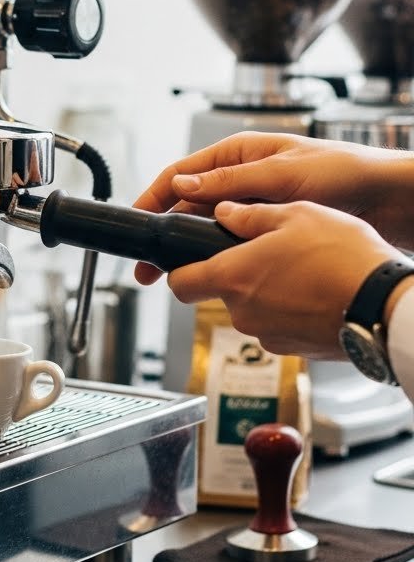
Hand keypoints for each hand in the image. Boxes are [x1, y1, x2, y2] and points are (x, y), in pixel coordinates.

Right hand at [134, 132, 413, 284]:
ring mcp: (254, 204)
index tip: (134, 222)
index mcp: (239, 154)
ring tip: (174, 274)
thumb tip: (183, 183)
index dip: (152, 198)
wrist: (387, 199)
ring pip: (207, 227)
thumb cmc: (344, 172)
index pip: (180, 173)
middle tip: (148, 266)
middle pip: (188, 205)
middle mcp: (242, 178)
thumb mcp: (282, 173)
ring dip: (188, 248)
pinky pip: (231, 242)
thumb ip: (231, 180)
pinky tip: (210, 272)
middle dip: (164, 234)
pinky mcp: (268, 227)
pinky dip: (216, 256)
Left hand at [165, 199, 397, 358]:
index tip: (189, 263)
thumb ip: (252, 215)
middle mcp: (243, 313)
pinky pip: (279, 326)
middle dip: (238, 276)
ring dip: (268, 293)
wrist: (382, 304)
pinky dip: (289, 312)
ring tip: (302, 271)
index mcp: (233, 277)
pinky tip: (315, 293)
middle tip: (270, 254)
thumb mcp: (296, 215)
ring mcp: (267, 335)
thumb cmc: (342, 258)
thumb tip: (225, 211)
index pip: (180, 284)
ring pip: (253, 310)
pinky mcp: (292, 350)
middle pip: (221, 295)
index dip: (180, 273)